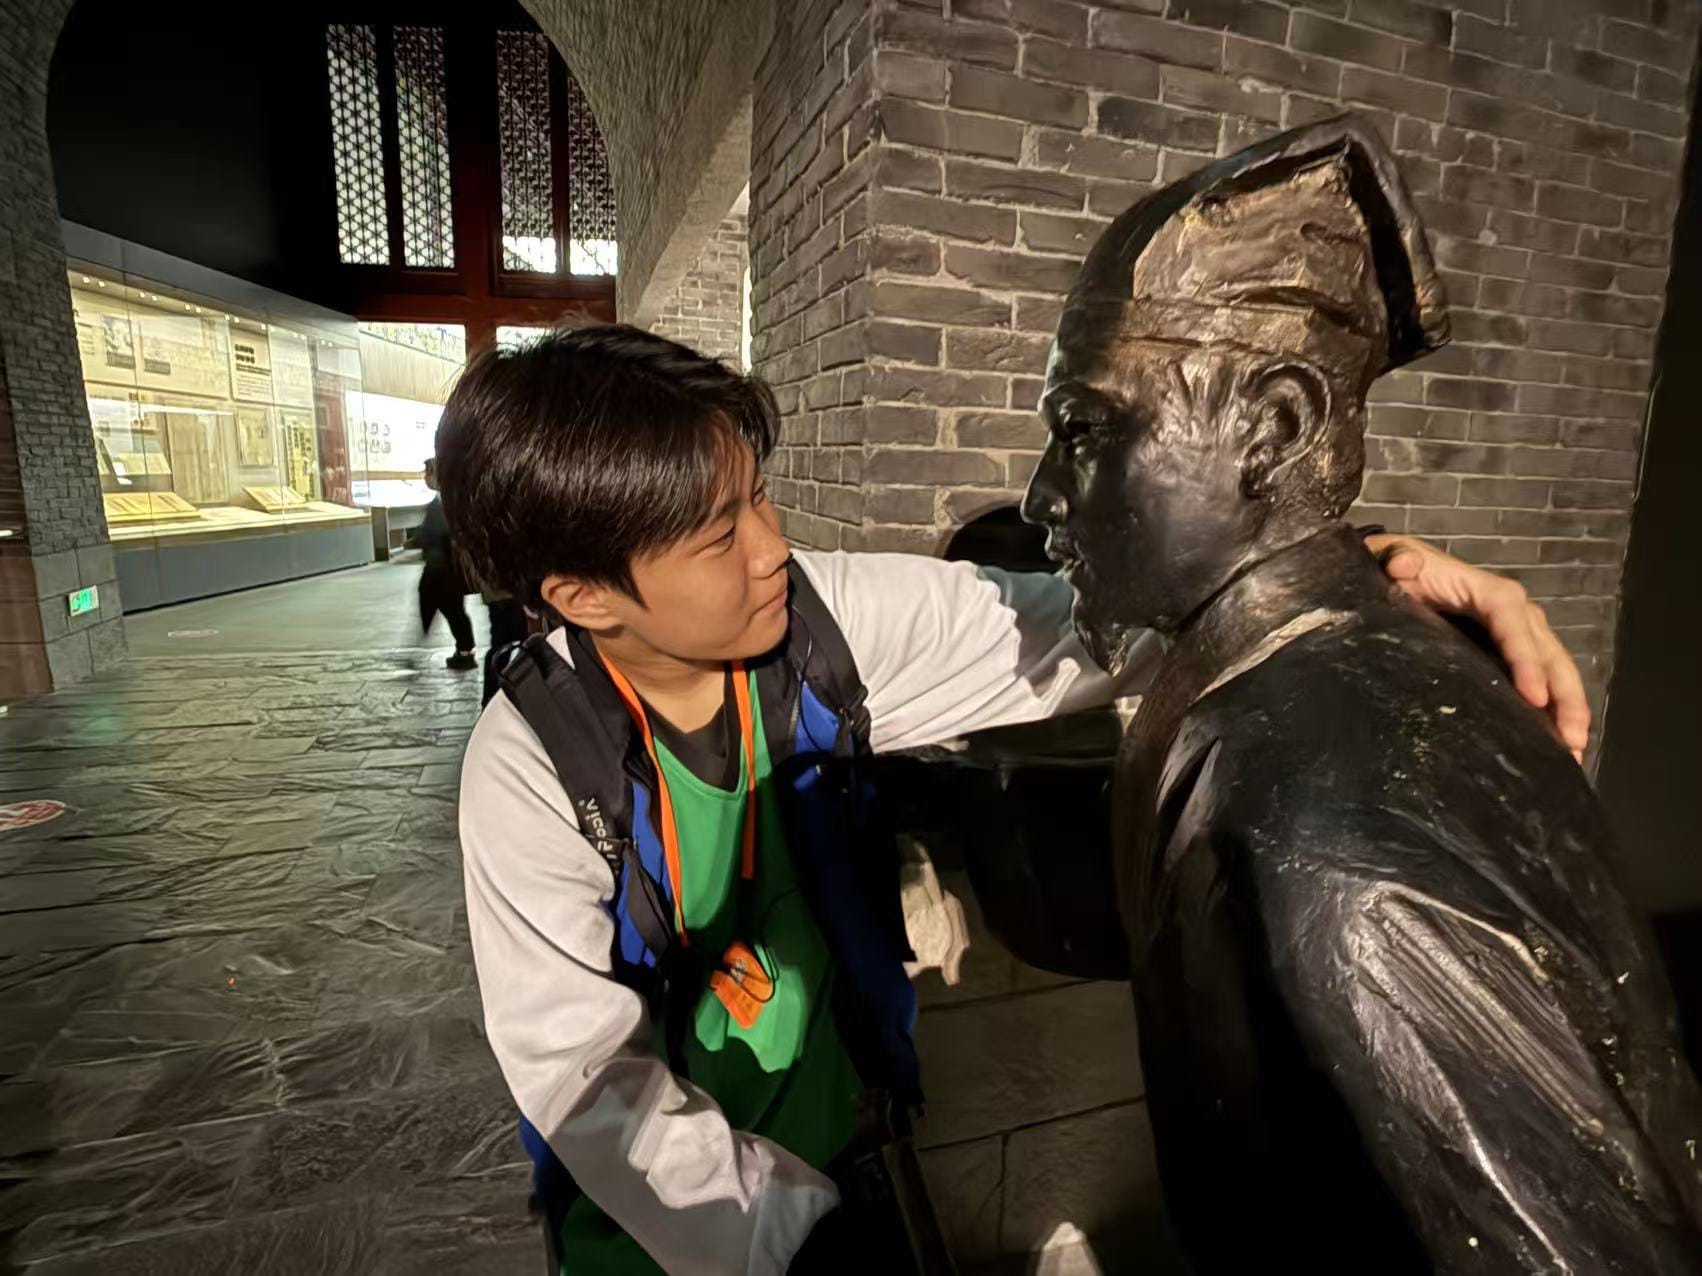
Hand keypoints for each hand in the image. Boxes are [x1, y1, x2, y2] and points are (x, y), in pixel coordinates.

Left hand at [1365, 534, 1589, 762]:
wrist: (1398, 572)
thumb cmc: (1397, 567)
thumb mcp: (1391, 557)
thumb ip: (1396, 559)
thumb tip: (1403, 565)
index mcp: (1487, 592)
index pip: (1512, 623)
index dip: (1526, 659)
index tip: (1534, 697)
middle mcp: (1513, 613)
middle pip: (1548, 652)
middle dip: (1564, 695)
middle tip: (1571, 740)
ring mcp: (1518, 635)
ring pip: (1554, 669)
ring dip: (1568, 709)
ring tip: (1573, 751)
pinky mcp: (1511, 654)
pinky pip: (1541, 679)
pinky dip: (1552, 710)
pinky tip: (1557, 744)